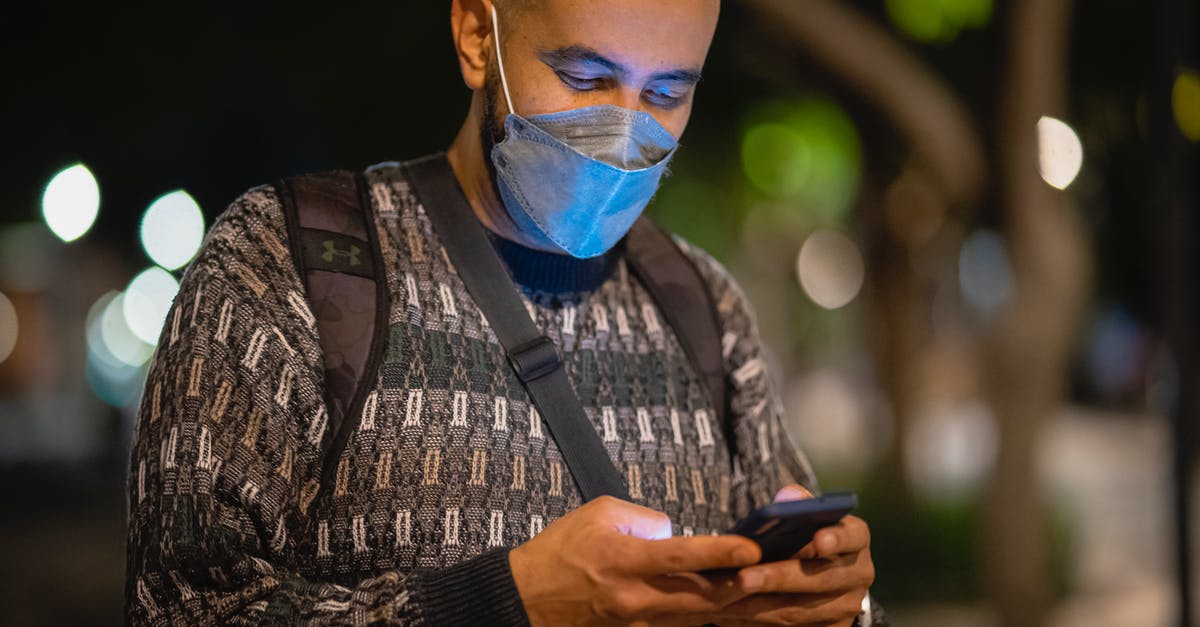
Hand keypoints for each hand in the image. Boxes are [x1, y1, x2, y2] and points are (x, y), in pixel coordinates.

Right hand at [508, 495, 763, 625]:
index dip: (722, 552)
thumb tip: (672, 532)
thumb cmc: (559, 551)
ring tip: (763, 587)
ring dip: (731, 605)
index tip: (753, 546)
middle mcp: (635, 597)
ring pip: (697, 617)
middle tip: (776, 571)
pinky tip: (727, 606)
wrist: (525, 601)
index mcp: (624, 560)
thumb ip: (642, 518)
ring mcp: (637, 623)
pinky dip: (704, 617)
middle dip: (742, 586)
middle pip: (702, 596)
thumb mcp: (597, 514)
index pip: (683, 556)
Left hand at [707, 485, 874, 625]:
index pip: (852, 535)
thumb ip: (796, 505)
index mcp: (856, 539)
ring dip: (761, 605)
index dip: (837, 538)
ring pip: (802, 610)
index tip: (817, 539)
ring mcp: (847, 607)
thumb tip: (789, 496)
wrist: (813, 580)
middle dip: (779, 578)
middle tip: (743, 577)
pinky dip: (760, 622)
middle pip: (821, 578)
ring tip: (727, 597)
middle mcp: (858, 574)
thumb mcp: (804, 518)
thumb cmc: (801, 538)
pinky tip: (732, 614)